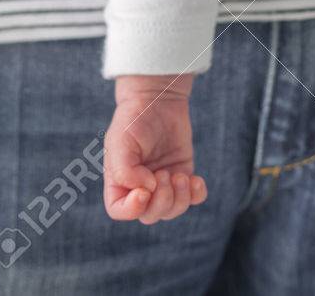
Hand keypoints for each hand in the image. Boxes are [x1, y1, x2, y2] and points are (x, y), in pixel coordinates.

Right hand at [104, 73, 206, 223]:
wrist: (158, 99)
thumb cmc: (134, 118)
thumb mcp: (121, 140)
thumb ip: (125, 170)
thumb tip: (147, 190)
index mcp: (119, 179)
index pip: (118, 210)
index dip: (131, 209)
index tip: (144, 190)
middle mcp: (139, 186)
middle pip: (149, 215)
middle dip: (161, 200)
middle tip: (164, 174)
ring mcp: (162, 183)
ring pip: (171, 211)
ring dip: (179, 198)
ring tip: (180, 175)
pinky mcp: (182, 176)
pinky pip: (193, 200)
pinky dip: (196, 195)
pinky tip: (195, 179)